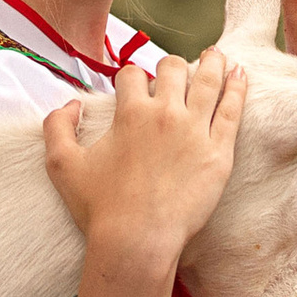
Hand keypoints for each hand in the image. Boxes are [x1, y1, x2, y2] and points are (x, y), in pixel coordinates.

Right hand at [43, 50, 249, 278]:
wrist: (137, 242)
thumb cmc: (99, 208)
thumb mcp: (61, 166)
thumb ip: (56, 127)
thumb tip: (71, 104)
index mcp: (130, 113)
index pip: (132, 75)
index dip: (130, 78)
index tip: (133, 87)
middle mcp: (165, 114)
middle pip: (172, 69)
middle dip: (169, 66)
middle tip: (173, 72)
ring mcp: (196, 131)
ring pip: (208, 80)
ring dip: (211, 62)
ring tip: (216, 54)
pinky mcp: (219, 152)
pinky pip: (232, 110)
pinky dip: (237, 87)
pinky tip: (239, 73)